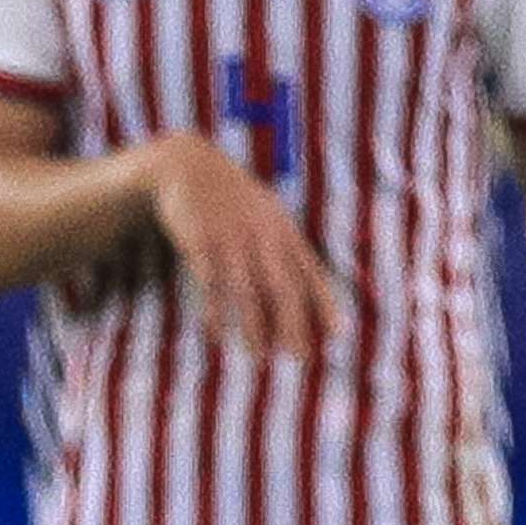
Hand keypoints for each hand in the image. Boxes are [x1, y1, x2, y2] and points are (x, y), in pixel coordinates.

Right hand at [148, 134, 338, 363]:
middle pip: (284, 286)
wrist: (187, 167)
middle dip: (294, 324)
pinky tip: (216, 334)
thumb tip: (300, 283)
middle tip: (299, 357)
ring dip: (254, 327)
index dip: (325, 303)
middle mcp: (263, 235)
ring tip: (258, 357)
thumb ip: (281, 244)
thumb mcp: (264, 213)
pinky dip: (214, 311)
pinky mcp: (201, 242)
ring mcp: (231, 239)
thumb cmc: (229, 198)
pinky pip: (210, 284)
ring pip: (248, 291)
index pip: (310, 272)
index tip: (338, 334)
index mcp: (283, 229)